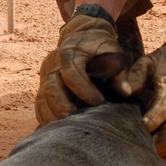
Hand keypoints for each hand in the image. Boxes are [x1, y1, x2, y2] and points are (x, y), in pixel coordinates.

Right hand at [35, 6, 129, 125]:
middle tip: (77, 120)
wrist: (82, 36)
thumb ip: (118, 72)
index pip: (72, 72)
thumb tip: (126, 92)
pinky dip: (46, 117)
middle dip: (63, 105)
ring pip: (43, 98)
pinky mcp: (43, 87)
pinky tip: (57, 129)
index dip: (84, 88)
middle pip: (52, 87)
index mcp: (69, 52)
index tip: (99, 102)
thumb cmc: (100, 46)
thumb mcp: (111, 51)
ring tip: (68, 128)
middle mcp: (52, 64)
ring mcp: (45, 76)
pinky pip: (39, 105)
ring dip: (53, 115)